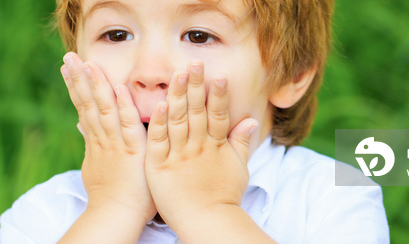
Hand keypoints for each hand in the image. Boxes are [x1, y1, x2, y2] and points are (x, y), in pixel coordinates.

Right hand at [60, 52, 155, 222]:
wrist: (116, 216)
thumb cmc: (112, 196)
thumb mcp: (95, 166)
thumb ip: (90, 143)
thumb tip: (80, 126)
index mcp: (96, 142)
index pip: (84, 108)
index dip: (76, 87)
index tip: (68, 67)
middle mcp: (103, 139)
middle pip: (88, 103)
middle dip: (78, 79)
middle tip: (69, 56)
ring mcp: (116, 143)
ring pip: (104, 108)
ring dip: (96, 85)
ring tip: (86, 63)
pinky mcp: (133, 150)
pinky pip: (127, 124)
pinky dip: (123, 105)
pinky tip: (118, 87)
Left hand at [144, 61, 258, 229]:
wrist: (206, 222)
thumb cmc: (223, 196)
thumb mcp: (238, 168)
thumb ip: (241, 142)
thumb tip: (250, 120)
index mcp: (215, 146)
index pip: (217, 114)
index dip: (218, 95)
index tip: (218, 75)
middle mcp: (198, 147)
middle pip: (197, 111)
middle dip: (196, 86)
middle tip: (195, 63)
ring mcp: (178, 156)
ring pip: (178, 121)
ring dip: (178, 96)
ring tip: (178, 74)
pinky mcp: (159, 167)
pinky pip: (158, 141)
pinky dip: (158, 123)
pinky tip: (159, 105)